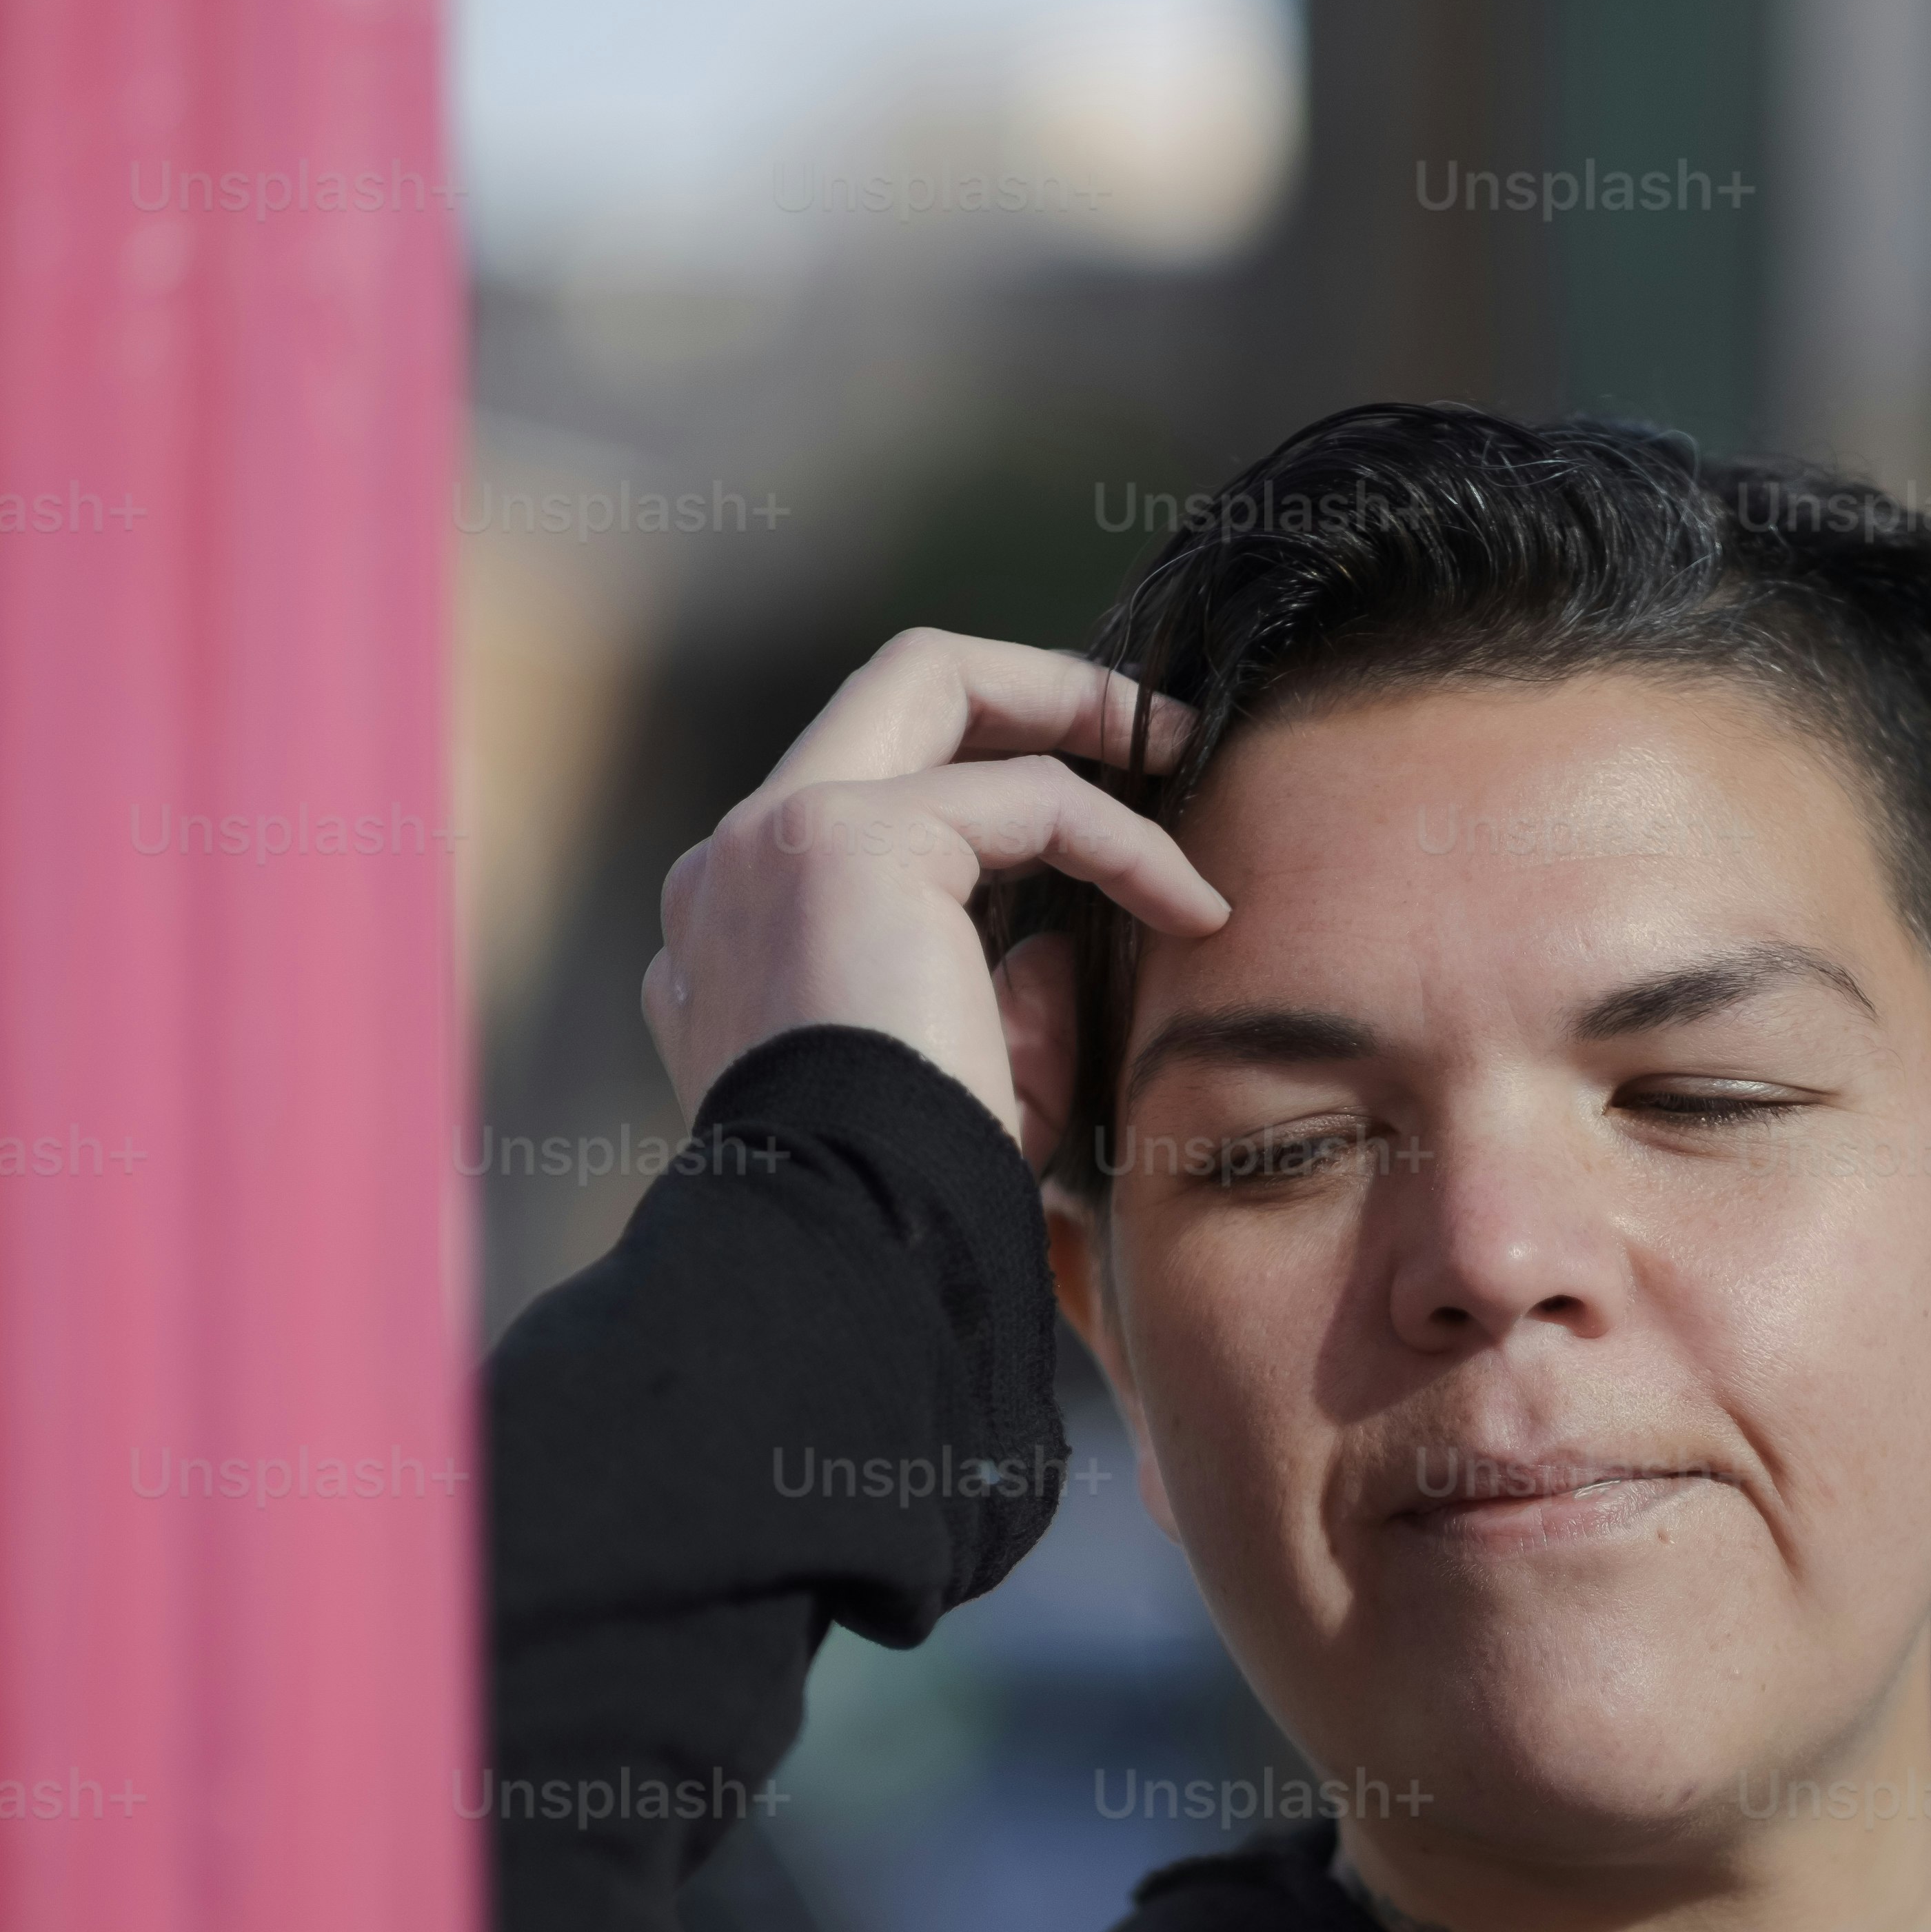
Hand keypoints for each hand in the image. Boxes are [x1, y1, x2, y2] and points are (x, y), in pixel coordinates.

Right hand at [640, 627, 1219, 1164]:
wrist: (855, 1250)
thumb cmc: (917, 1207)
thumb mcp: (975, 1096)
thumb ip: (1007, 1010)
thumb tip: (1058, 942)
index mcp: (740, 937)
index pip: (862, 798)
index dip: (988, 785)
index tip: (1098, 823)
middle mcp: (734, 869)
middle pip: (884, 695)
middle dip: (1027, 687)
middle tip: (1145, 727)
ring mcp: (776, 839)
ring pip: (933, 681)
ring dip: (1076, 709)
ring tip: (1182, 751)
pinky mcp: (847, 840)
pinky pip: (1027, 797)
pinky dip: (1126, 840)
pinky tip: (1196, 909)